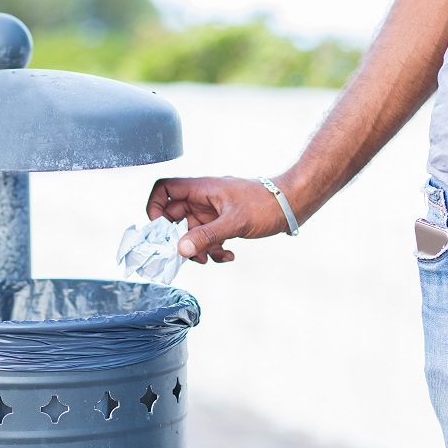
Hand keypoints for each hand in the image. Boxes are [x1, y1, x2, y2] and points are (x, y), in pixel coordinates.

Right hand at [146, 176, 288, 262]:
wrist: (292, 204)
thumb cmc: (265, 204)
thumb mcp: (234, 222)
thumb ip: (206, 236)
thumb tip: (181, 249)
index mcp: (201, 189)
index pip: (165, 189)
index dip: (155, 207)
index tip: (159, 229)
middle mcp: (204, 198)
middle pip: (175, 216)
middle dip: (179, 238)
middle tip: (186, 254)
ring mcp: (213, 211)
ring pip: (193, 231)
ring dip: (199, 248)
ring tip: (211, 257)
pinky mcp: (224, 222)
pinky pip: (209, 237)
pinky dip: (214, 249)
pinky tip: (228, 255)